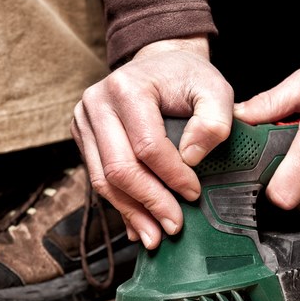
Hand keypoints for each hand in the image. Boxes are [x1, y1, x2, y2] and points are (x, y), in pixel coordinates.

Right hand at [71, 36, 233, 248]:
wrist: (159, 64)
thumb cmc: (186, 77)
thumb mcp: (215, 88)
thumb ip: (214, 120)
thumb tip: (191, 157)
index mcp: (128, 87)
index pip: (147, 145)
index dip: (172, 176)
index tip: (194, 194)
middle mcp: (97, 103)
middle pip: (118, 168)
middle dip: (149, 203)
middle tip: (173, 227)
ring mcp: (84, 121)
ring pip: (102, 180)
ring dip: (131, 212)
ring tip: (154, 236)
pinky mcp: (84, 137)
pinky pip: (98, 179)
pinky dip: (121, 205)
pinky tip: (138, 224)